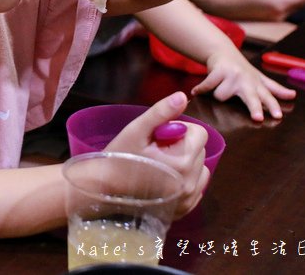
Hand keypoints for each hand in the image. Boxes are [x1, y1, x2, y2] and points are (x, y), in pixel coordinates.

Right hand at [106, 92, 208, 217]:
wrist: (104, 188)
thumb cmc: (119, 156)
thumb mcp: (136, 130)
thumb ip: (161, 112)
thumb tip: (182, 96)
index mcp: (182, 162)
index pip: (200, 133)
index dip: (179, 130)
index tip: (159, 137)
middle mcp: (190, 183)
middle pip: (200, 150)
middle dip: (181, 145)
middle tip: (156, 151)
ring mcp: (189, 198)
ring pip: (200, 167)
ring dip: (186, 162)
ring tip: (160, 165)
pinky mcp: (186, 208)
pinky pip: (198, 185)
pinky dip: (186, 179)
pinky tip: (165, 179)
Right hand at [191, 48, 296, 121]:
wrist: (223, 51)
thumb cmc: (241, 69)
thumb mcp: (259, 79)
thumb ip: (274, 89)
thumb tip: (293, 95)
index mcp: (257, 85)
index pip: (268, 98)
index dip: (273, 107)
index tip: (277, 116)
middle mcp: (246, 80)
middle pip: (251, 98)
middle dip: (255, 108)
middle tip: (257, 118)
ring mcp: (232, 75)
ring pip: (221, 96)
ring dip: (216, 94)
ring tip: (218, 87)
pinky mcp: (218, 71)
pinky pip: (207, 87)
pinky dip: (201, 90)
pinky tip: (196, 92)